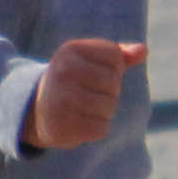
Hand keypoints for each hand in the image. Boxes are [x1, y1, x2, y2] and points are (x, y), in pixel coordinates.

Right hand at [27, 36, 144, 150]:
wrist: (33, 110)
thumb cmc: (71, 82)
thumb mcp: (90, 62)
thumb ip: (119, 55)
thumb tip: (143, 50)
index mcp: (70, 50)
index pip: (115, 57)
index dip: (113, 68)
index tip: (90, 73)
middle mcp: (62, 71)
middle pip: (113, 82)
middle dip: (108, 91)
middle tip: (85, 93)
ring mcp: (60, 99)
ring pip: (109, 106)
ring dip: (102, 112)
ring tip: (81, 109)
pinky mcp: (62, 126)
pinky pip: (100, 128)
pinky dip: (95, 128)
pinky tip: (78, 123)